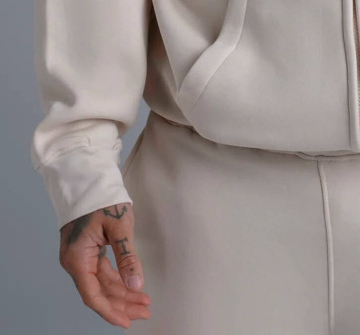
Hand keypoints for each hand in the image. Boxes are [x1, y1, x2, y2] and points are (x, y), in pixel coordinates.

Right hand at [58, 202, 150, 327]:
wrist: (89, 178)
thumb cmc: (102, 198)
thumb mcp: (119, 226)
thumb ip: (127, 257)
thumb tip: (135, 285)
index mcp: (77, 258)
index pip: (92, 295)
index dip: (110, 311)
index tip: (127, 321)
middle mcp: (75, 261)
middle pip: (98, 292)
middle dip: (122, 303)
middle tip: (145, 310)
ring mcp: (80, 256)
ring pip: (101, 283)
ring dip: (122, 293)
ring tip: (144, 301)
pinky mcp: (87, 250)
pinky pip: (102, 272)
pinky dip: (117, 280)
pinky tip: (132, 286)